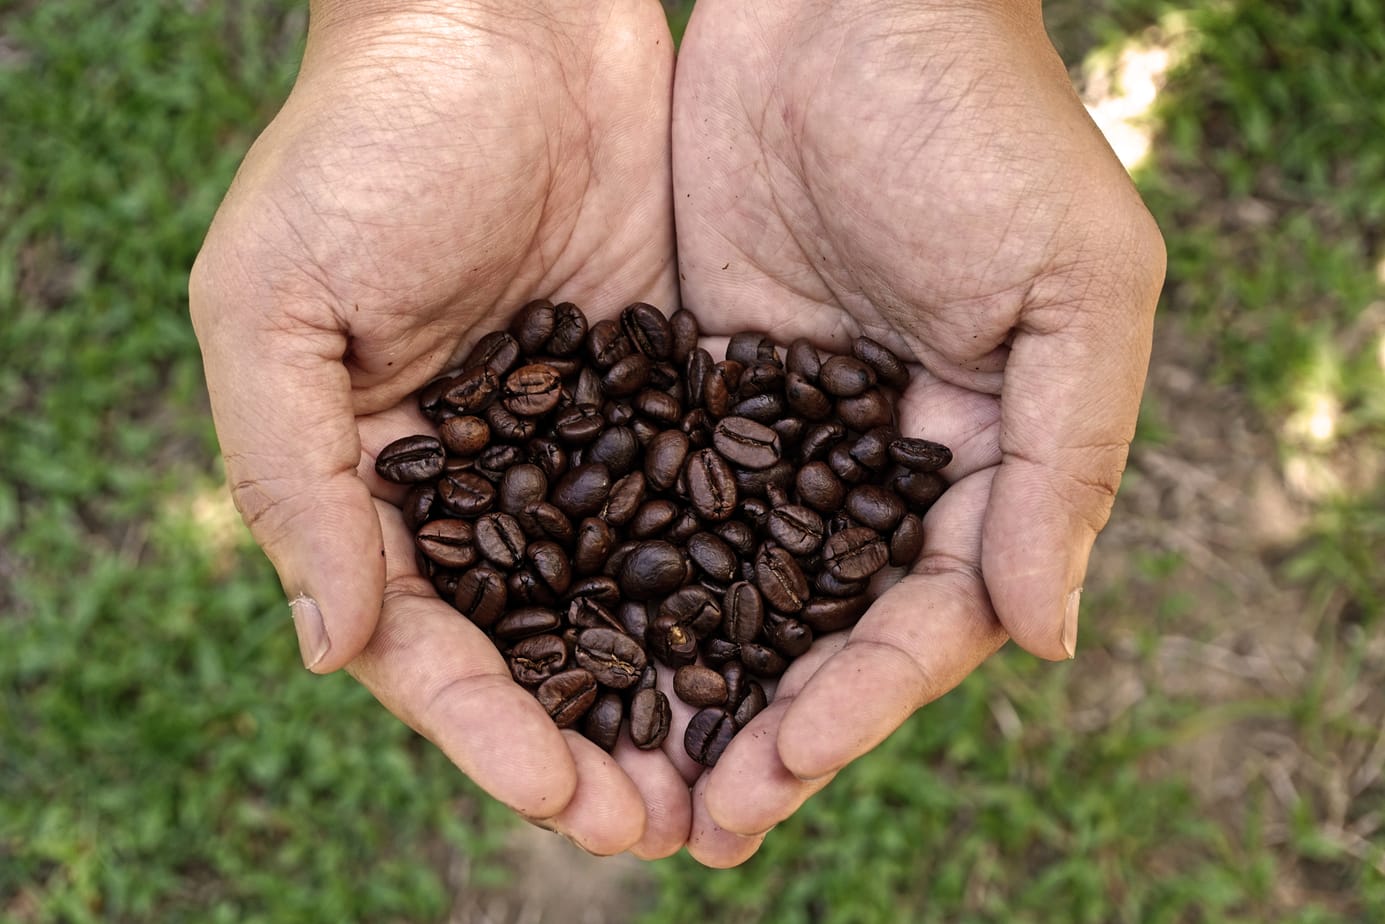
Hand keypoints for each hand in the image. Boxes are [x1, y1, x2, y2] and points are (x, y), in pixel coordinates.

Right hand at [190, 0, 688, 856]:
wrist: (497, 19)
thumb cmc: (362, 143)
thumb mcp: (276, 302)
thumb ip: (296, 477)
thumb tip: (333, 653)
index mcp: (374, 479)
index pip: (429, 641)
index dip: (490, 732)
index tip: (568, 799)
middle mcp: (479, 479)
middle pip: (536, 644)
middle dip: (596, 740)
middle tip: (670, 823)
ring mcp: (574, 440)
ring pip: (624, 596)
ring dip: (673, 685)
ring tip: (737, 768)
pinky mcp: (657, 389)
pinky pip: (695, 505)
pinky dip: (730, 580)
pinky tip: (784, 642)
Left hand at [672, 0, 1165, 864]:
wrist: (849, 4)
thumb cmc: (983, 130)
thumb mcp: (1073, 289)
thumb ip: (1064, 462)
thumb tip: (1046, 642)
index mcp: (981, 460)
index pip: (921, 618)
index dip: (856, 701)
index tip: (776, 770)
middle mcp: (878, 463)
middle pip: (820, 626)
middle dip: (763, 726)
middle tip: (694, 824)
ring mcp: (784, 428)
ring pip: (733, 581)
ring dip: (686, 680)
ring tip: (624, 777)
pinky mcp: (697, 379)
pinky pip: (658, 494)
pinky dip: (623, 572)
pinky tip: (570, 642)